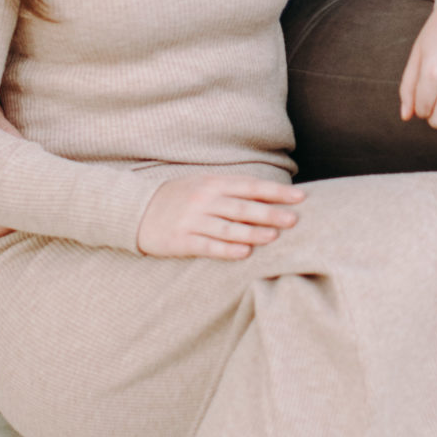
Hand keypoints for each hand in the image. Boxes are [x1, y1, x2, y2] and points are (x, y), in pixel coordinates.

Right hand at [136, 175, 308, 260]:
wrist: (136, 210)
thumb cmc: (179, 197)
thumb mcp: (203, 185)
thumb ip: (232, 189)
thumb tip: (268, 195)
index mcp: (213, 183)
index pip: (251, 186)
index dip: (276, 192)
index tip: (300, 198)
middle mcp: (204, 200)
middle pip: (242, 207)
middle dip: (269, 213)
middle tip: (293, 220)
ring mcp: (192, 220)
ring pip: (228, 228)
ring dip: (252, 232)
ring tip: (273, 236)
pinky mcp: (181, 240)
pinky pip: (208, 246)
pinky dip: (227, 250)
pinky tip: (245, 253)